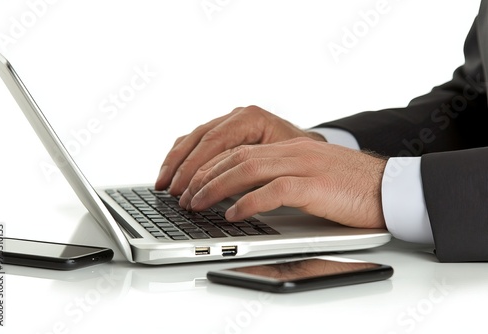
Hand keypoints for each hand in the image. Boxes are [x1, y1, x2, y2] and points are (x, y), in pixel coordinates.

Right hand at [155, 105, 324, 194]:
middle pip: (199, 139)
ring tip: (163, 185)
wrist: (312, 151)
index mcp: (251, 118)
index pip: (214, 142)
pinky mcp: (225, 133)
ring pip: (193, 139)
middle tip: (172, 192)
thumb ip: (252, 170)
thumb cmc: (302, 157)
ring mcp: (229, 122)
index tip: (186, 190)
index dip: (196, 168)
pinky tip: (171, 174)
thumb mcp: (282, 162)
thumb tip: (227, 188)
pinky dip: (182, 158)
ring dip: (176, 163)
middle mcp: (237, 116)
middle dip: (182, 168)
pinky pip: (196, 141)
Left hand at [179, 138, 387, 228]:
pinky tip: (233, 213)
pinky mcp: (315, 184)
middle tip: (184, 195)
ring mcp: (304, 165)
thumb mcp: (312, 174)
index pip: (239, 150)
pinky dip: (249, 202)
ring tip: (197, 204)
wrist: (392, 186)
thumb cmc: (352, 186)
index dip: (210, 166)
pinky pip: (273, 190)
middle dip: (204, 176)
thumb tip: (250, 193)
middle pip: (236, 157)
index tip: (190, 181)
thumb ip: (283, 176)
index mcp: (290, 147)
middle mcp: (293, 151)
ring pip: (248, 169)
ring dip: (216, 187)